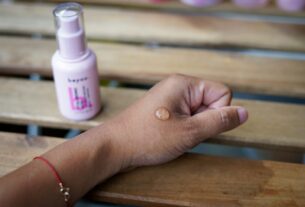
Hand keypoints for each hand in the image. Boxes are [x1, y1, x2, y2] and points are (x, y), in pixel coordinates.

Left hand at [107, 74, 247, 168]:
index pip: (222, 93)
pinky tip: (169, 135)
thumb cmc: (149, 137)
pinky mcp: (164, 108)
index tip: (198, 126)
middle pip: (211, 101)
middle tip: (183, 131)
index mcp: (185, 83)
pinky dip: (184, 128)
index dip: (217, 113)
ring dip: (194, 126)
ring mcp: (170, 97)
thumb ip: (220, 121)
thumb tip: (245, 112)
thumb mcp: (190, 132)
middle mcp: (178, 85)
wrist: (115, 146)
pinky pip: (186, 116)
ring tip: (174, 134)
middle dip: (204, 120)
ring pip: (199, 111)